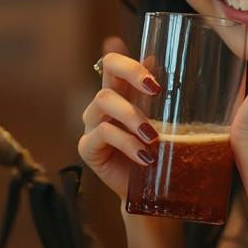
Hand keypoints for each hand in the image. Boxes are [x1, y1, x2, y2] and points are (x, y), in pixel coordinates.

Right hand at [78, 36, 161, 202]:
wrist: (149, 190)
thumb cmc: (156, 151)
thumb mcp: (160, 120)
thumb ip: (152, 92)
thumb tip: (153, 56)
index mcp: (119, 93)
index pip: (112, 63)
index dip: (127, 61)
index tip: (152, 75)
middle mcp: (102, 105)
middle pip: (107, 73)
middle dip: (132, 76)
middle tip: (157, 90)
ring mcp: (92, 125)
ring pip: (104, 102)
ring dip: (132, 115)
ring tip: (153, 136)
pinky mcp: (87, 147)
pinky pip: (103, 133)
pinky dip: (126, 143)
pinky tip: (145, 157)